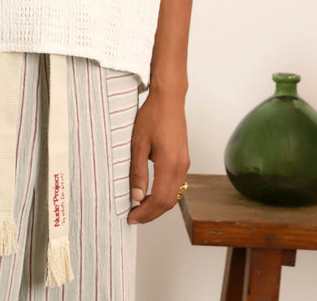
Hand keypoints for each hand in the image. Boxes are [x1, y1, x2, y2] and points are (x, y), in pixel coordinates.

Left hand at [126, 88, 189, 223]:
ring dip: (158, 205)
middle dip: (151, 213)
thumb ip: (138, 171)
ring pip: (174, 195)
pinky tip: (150, 192)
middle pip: (169, 202)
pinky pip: (176, 184)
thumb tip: (137, 196)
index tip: (132, 217)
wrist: (169, 98)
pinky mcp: (183, 159)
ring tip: (139, 206)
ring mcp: (184, 163)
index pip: (160, 200)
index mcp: (170, 164)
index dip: (146, 213)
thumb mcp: (138, 143)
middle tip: (134, 216)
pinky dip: (164, 194)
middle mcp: (181, 167)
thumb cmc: (152, 115)